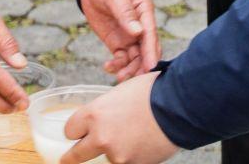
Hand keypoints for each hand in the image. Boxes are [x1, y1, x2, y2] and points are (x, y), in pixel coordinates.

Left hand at [61, 73, 176, 163]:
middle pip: (75, 155)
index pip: (70, 130)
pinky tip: (144, 143)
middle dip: (73, 156)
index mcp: (94, 114)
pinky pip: (126, 162)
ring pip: (106, 157)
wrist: (179, 107)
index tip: (78, 133)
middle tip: (69, 160)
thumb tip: (104, 117)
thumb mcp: (121, 92)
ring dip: (115, 150)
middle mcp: (100, 137)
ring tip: (134, 136)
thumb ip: (107, 108)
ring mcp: (116, 155)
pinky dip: (132, 156)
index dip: (76, 130)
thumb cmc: (153, 92)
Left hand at [78, 0, 160, 77]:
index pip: (150, 33)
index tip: (151, 67)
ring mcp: (129, 35)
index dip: (151, 51)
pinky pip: (122, 57)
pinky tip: (108, 67)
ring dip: (129, 68)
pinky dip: (117, 64)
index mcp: (144, 10)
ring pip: (135, 57)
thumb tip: (137, 32)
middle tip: (131, 76)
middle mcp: (140, 25)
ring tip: (118, 76)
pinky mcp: (117, 41)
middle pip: (146, 49)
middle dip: (141, 65)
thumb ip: (125, 13)